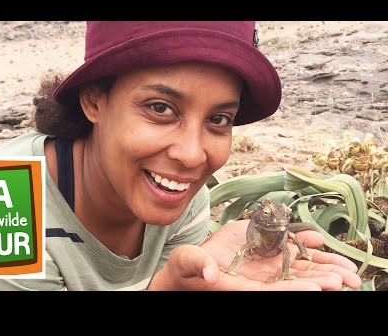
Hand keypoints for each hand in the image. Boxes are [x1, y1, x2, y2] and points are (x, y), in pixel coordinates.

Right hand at [149, 220, 361, 290]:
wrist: (189, 265)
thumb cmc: (184, 269)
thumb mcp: (187, 263)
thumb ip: (197, 264)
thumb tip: (210, 272)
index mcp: (240, 287)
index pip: (270, 291)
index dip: (293, 290)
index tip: (317, 289)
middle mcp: (256, 279)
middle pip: (292, 283)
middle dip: (319, 282)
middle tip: (347, 281)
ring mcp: (260, 266)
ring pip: (294, 268)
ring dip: (321, 269)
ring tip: (348, 270)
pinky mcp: (259, 250)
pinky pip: (285, 248)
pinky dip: (303, 245)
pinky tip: (318, 241)